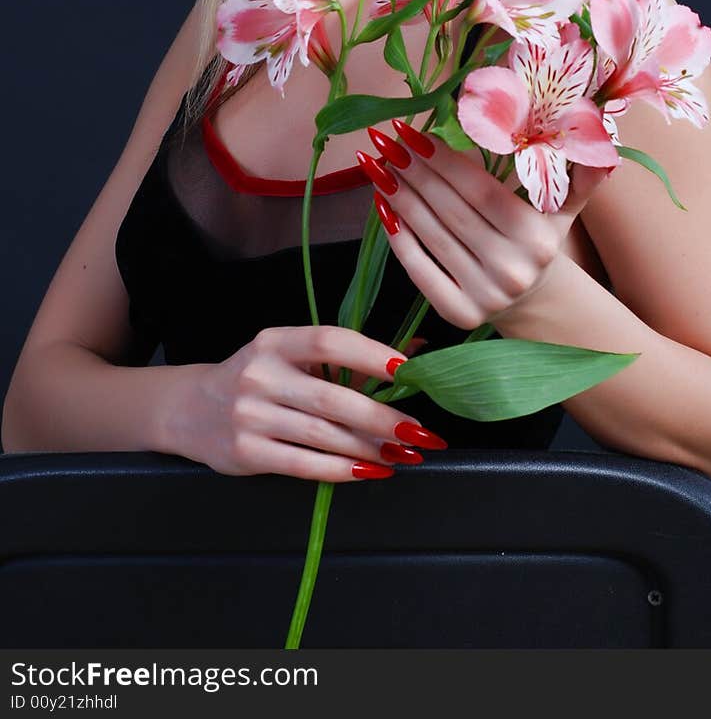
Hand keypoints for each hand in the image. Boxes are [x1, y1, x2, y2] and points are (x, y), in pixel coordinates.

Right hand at [172, 325, 444, 481]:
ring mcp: (250, 415)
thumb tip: (417, 351)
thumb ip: (350, 358)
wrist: (190, 409)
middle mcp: (260, 374)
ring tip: (404, 453)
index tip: (408, 371)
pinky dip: (342, 469)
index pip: (328, 341)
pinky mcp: (245, 452)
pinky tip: (370, 470)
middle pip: (331, 397)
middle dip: (382, 417)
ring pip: (322, 435)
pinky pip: (304, 464)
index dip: (371, 354)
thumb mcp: (292, 357)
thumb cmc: (257, 379)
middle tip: (420, 430)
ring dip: (369, 448)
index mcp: (275, 342)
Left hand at [357, 120, 610, 329]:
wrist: (537, 302)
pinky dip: (398, 237)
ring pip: (431, 234)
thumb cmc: (539, 239)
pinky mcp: (459, 314)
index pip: (479, 190)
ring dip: (398, 196)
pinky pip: (420, 269)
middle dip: (412, 171)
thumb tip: (602, 142)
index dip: (443, 160)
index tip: (412, 132)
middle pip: (450, 209)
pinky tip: (381, 206)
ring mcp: (484, 294)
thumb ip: (580, 177)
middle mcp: (512, 268)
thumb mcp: (565, 209)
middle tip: (384, 140)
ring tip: (376, 165)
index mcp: (537, 236)